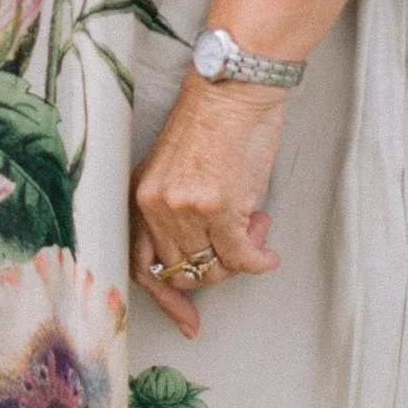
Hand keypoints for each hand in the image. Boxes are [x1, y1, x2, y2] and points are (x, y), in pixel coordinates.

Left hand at [129, 76, 284, 338]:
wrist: (233, 86)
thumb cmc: (214, 119)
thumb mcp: (177, 167)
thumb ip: (179, 209)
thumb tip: (205, 251)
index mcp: (140, 195)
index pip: (141, 265)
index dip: (166, 298)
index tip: (188, 320)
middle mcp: (154, 205)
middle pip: (183, 271)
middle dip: (216, 269)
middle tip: (241, 246)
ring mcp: (184, 208)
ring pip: (213, 267)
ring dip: (240, 259)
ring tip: (256, 228)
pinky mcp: (218, 206)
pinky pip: (240, 257)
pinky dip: (258, 261)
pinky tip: (268, 253)